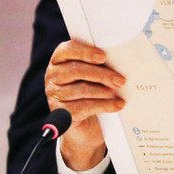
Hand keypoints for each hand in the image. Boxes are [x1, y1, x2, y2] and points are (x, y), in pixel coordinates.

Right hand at [45, 40, 125, 170]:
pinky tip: (118, 104)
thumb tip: (119, 61)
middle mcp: (53, 76)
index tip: (103, 57)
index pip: (68, 50)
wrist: (85, 124)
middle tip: (120, 80)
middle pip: (76, 70)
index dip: (85, 52)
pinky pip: (85, 107)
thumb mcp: (92, 76)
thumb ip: (98, 65)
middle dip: (101, 74)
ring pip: (82, 89)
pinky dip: (105, 105)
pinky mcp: (62, 113)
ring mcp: (55, 95)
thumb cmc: (90, 92)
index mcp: (59, 60)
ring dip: (104, 91)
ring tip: (118, 92)